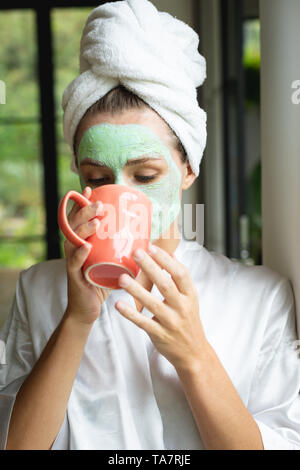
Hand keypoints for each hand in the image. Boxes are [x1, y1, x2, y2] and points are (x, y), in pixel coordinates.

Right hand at [63, 186, 110, 324]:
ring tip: (95, 221)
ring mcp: (72, 263)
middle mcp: (74, 249)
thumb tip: (148, 236)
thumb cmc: (101, 282)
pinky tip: (85, 247)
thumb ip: (122, 249)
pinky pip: (74, 264)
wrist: (88, 309)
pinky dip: (79, 255)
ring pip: (73, 241)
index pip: (78, 218)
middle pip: (74, 225)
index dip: (82, 203)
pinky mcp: (74, 277)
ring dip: (83, 229)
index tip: (90, 189)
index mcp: (81, 242)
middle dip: (85, 212)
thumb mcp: (110, 261)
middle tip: (99, 204)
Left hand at [114, 244, 207, 372]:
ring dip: (136, 290)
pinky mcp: (160, 335)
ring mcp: (171, 322)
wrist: (194, 353)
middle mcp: (182, 307)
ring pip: (153, 304)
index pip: (181, 274)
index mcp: (190, 296)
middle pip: (166, 284)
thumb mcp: (190, 299)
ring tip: (122, 278)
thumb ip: (181, 279)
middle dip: (151, 267)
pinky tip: (119, 304)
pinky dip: (131, 314)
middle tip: (136, 253)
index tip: (153, 247)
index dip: (167, 260)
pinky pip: (143, 323)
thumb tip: (170, 254)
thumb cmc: (188, 321)